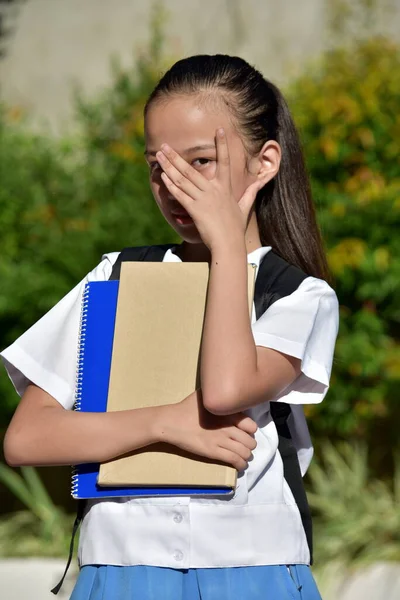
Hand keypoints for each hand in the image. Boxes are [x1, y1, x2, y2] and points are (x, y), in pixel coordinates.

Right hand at [155, 389, 256, 471]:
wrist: (172, 422)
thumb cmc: (186, 408)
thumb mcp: (203, 395)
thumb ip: (216, 393)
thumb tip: (223, 387)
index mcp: (227, 413)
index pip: (250, 425)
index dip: (251, 430)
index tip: (247, 432)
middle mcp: (227, 427)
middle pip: (250, 441)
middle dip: (250, 445)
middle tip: (245, 445)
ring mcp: (220, 441)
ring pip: (244, 452)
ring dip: (246, 455)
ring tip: (244, 456)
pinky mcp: (213, 452)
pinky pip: (234, 460)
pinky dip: (240, 464)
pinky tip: (239, 464)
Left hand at [156, 128, 264, 250]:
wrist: (228, 243)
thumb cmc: (235, 227)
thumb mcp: (245, 207)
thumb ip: (251, 192)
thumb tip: (261, 182)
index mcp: (225, 188)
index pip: (225, 161)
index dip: (222, 145)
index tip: (219, 129)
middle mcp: (213, 190)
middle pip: (192, 169)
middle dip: (176, 156)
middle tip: (165, 145)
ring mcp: (203, 199)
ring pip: (183, 179)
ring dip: (169, 167)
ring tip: (159, 156)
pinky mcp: (195, 210)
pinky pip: (180, 194)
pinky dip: (170, 185)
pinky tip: (163, 176)